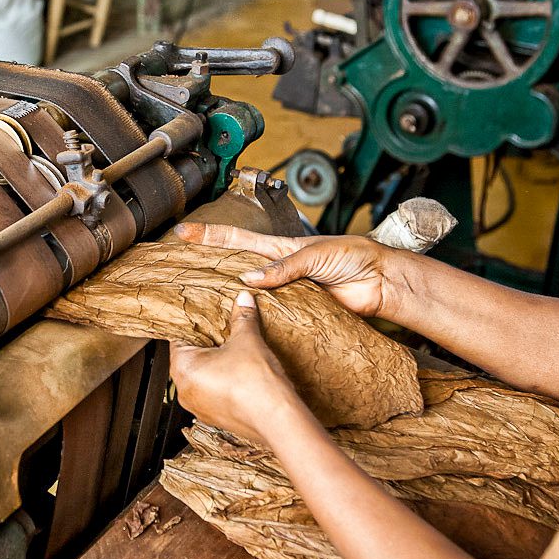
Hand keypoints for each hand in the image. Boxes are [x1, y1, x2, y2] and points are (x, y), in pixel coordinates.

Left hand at [169, 291, 310, 443]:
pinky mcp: (214, 418)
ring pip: (201, 377)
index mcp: (183, 368)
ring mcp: (198, 407)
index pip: (178, 338)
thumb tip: (243, 299)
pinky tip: (239, 373)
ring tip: (233, 352)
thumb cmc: (256, 383)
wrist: (277, 419)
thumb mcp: (248, 340)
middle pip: (189, 358)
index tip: (207, 316)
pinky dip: (221, 382)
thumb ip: (242, 317)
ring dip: (214, 364)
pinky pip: (212, 393)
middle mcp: (184, 391)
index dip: (195, 325)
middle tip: (223, 331)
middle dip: (206, 344)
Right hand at [174, 223, 403, 317]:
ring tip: (197, 302)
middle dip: (206, 266)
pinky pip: (268, 317)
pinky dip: (253, 321)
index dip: (209, 236)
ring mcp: (284, 292)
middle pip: (234, 267)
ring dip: (226, 298)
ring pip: (247, 295)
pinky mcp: (295, 313)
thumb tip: (250, 278)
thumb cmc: (354, 256)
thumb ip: (283, 267)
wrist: (379, 282)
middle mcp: (276, 270)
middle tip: (178, 269)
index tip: (182, 232)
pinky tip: (236, 325)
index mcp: (279, 248)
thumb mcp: (315, 255)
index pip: (237, 239)